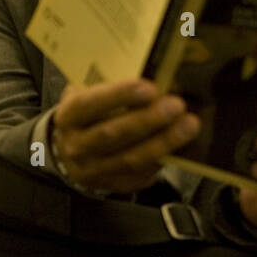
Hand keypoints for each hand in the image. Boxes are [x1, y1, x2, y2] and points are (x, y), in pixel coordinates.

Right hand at [51, 78, 200, 194]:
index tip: (149, 87)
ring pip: (131, 158)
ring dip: (163, 141)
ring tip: (188, 125)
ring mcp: (93, 170)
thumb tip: (151, 71)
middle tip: (176, 105)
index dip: (119, 96)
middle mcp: (76, 146)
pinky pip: (141, 175)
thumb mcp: (87, 97)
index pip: (89, 105)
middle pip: (113, 134)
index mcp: (68, 118)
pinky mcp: (113, 185)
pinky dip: (162, 159)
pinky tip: (181, 146)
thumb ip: (108, 87)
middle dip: (148, 119)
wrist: (71, 153)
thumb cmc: (88, 117)